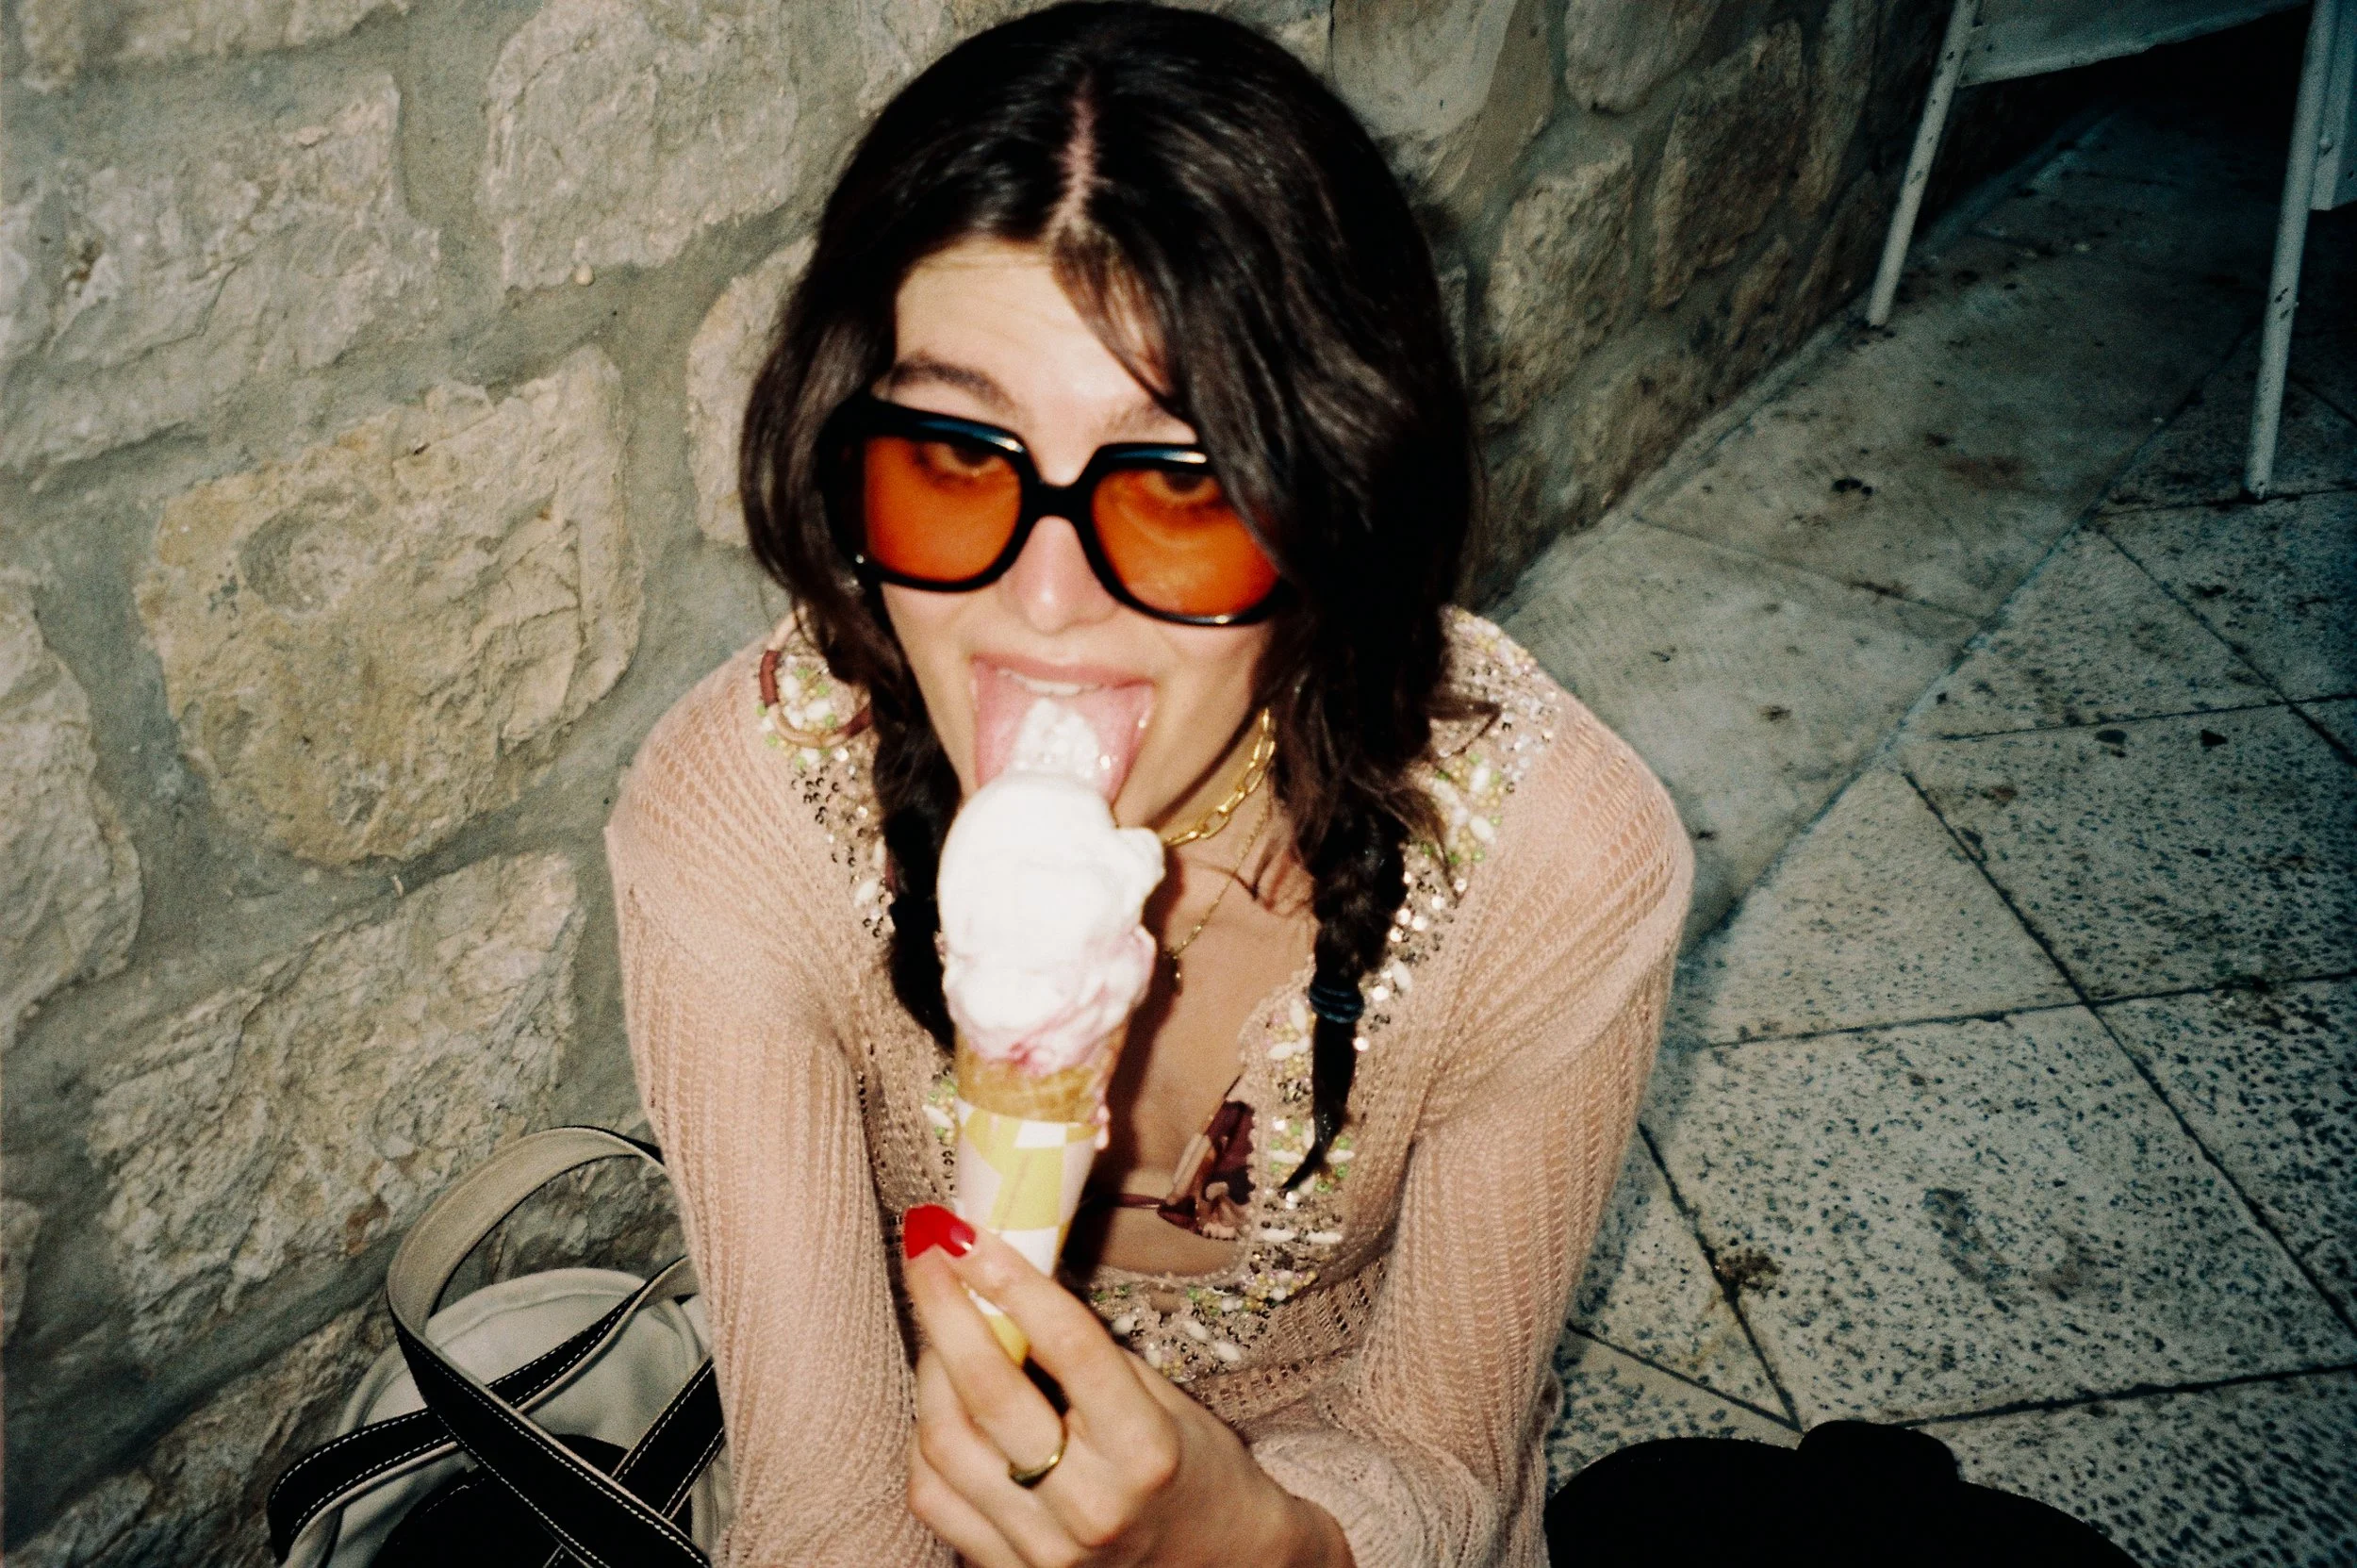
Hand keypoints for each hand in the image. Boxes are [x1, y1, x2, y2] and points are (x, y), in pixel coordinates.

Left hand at [901, 1205, 1351, 1567]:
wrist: (1212, 1564)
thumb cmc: (1189, 1467)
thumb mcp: (1164, 1399)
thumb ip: (1086, 1354)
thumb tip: (1002, 1283)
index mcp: (1144, 1452)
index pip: (1068, 1346)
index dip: (1011, 1280)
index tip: (969, 1233)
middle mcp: (1090, 1507)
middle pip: (989, 1391)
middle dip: (944, 1306)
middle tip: (926, 1248)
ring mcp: (1042, 1550)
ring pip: (943, 1441)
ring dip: (931, 1366)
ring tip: (941, 1323)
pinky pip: (933, 1494)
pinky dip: (926, 1435)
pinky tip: (943, 1399)